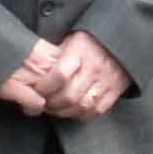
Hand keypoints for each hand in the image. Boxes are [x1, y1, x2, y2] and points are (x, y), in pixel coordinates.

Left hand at [0, 31, 127, 120]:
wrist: (121, 41)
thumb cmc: (89, 41)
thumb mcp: (70, 38)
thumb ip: (54, 53)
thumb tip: (31, 69)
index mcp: (80, 50)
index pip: (59, 75)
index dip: (44, 87)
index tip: (35, 91)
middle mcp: (94, 67)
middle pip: (69, 95)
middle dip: (51, 104)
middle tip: (42, 104)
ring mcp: (107, 81)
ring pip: (82, 106)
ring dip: (64, 112)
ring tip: (55, 109)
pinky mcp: (116, 91)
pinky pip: (97, 111)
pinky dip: (82, 115)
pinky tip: (72, 111)